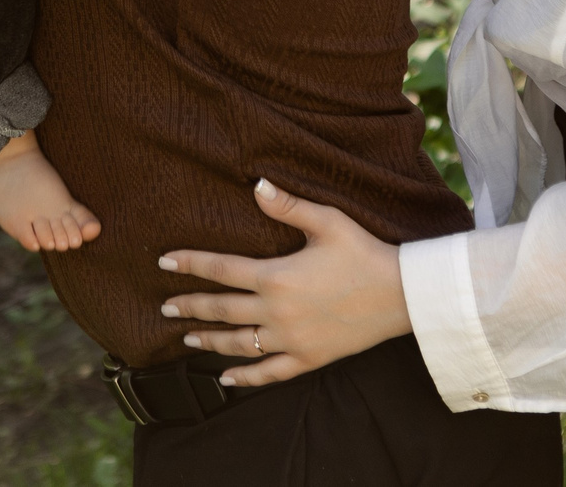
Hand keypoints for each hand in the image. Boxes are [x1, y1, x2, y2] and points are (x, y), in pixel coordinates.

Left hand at [156, 178, 411, 388]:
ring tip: (187, 339)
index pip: (220, 269)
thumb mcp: (327, 221)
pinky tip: (227, 380)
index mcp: (276, 277)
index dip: (190, 264)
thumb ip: (288, 205)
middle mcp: (276, 312)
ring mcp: (291, 340)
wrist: (401, 295)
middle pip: (222, 310)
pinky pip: (270, 373)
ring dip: (209, 341)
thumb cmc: (364, 252)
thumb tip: (256, 184)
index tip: (164, 262)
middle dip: (190, 307)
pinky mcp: (308, 358)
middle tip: (164, 308)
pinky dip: (245, 379)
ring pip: (239, 345)